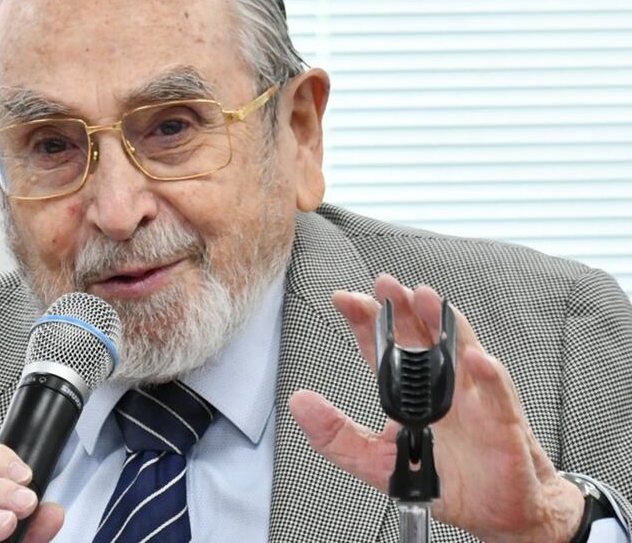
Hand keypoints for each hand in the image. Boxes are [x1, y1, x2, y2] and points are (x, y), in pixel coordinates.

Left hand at [289, 274, 583, 542]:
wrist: (499, 515)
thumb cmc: (446, 482)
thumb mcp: (375, 462)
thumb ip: (335, 434)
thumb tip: (299, 404)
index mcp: (408, 393)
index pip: (383, 347)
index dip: (366, 320)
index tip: (344, 299)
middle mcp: (440, 387)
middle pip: (420, 336)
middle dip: (401, 307)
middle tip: (384, 284)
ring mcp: (472, 399)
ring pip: (459, 349)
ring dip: (441, 322)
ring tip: (423, 298)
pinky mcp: (502, 423)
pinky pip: (497, 393)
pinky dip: (488, 373)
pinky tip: (473, 356)